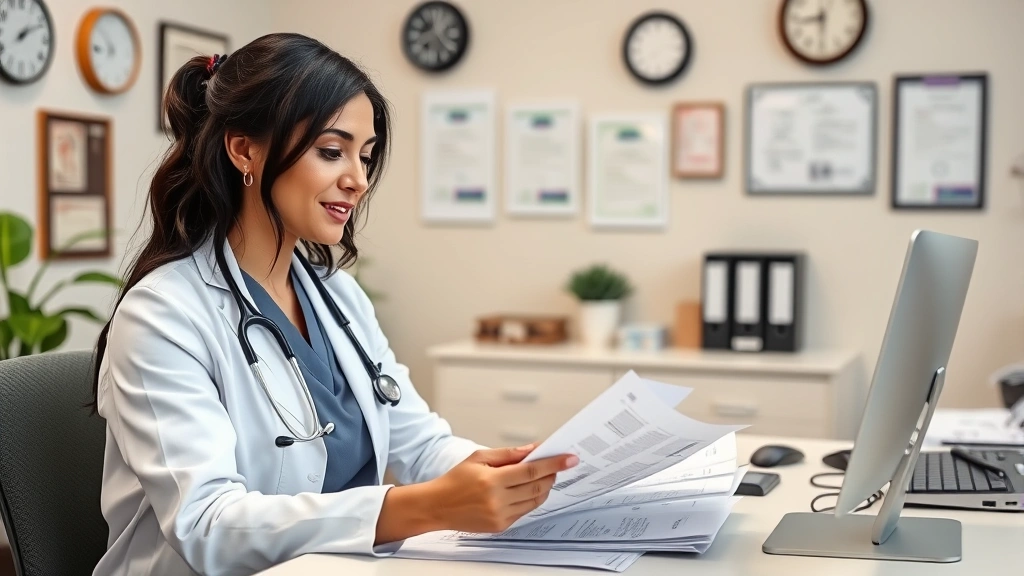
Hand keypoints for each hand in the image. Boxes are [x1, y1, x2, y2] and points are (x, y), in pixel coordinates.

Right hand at [426, 444, 579, 532]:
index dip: (553, 464)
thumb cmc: (456, 479)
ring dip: (544, 488)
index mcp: (491, 480)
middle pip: (537, 487)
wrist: (437, 506)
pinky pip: (524, 511)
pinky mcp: (500, 526)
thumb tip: (533, 449)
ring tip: (545, 476)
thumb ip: (508, 454)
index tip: (569, 459)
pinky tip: (529, 490)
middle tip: (559, 465)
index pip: (531, 471)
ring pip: (534, 502)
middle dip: (552, 475)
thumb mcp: (479, 457)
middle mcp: (497, 500)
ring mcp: (500, 516)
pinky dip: (531, 499)